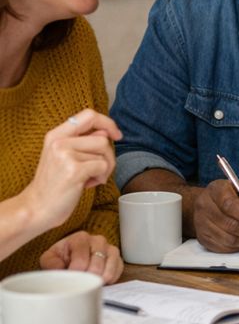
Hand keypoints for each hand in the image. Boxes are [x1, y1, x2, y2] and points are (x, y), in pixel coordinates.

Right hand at [24, 109, 120, 232]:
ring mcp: (65, 155)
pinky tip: (86, 185)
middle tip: (98, 170)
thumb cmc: (54, 183)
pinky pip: (103, 166)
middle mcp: (59, 141)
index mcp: (56, 135)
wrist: (36, 208)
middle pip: (102, 138)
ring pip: (105, 153)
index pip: (88, 115)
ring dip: (104, 168)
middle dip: (108, 156)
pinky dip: (100, 178)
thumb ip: (83, 141)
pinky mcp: (73, 170)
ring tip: (89, 178)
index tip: (116, 135)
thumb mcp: (64, 156)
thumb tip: (106, 132)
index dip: (107, 123)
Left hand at [39, 231, 123, 283]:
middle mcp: (98, 240)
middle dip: (87, 278)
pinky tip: (100, 281)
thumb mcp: (49, 259)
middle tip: (79, 284)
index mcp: (80, 238)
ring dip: (99, 280)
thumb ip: (51, 263)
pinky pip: (118, 270)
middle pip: (97, 265)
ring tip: (89, 284)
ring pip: (110, 268)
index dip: (75, 274)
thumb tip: (60, 269)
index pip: (81, 260)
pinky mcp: (117, 257)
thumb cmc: (61, 258)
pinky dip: (110, 279)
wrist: (71, 256)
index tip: (70, 280)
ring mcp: (110, 248)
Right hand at [192, 179, 238, 252]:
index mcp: (216, 190)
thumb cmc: (232, 196)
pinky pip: (222, 247)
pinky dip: (237, 247)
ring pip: (226, 238)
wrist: (211, 202)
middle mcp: (205, 206)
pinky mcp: (202, 238)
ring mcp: (201, 223)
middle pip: (229, 224)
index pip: (230, 205)